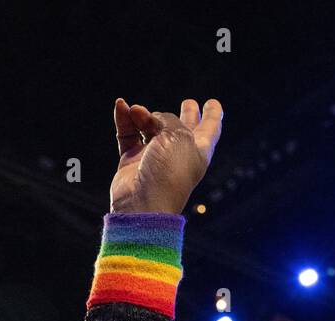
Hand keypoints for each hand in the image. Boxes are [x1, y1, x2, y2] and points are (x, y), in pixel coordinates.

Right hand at [110, 97, 223, 214]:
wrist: (143, 203)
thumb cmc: (168, 172)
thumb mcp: (178, 136)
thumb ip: (168, 120)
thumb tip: (145, 116)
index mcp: (198, 151)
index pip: (209, 129)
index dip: (213, 115)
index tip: (213, 103)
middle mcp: (178, 154)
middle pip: (184, 130)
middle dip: (188, 115)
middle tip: (189, 103)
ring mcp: (154, 157)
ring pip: (150, 127)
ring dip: (143, 114)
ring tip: (137, 111)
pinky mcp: (132, 161)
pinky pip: (128, 134)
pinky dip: (124, 119)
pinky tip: (121, 105)